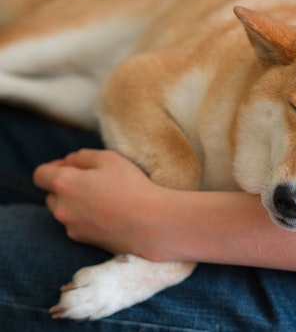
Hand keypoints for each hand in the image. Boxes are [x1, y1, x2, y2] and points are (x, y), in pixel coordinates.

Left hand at [33, 149, 165, 255]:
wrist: (152, 223)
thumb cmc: (132, 186)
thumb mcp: (109, 158)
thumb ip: (82, 157)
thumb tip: (69, 162)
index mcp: (63, 184)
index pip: (40, 174)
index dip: (54, 167)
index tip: (72, 166)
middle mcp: (61, 208)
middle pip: (51, 194)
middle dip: (65, 186)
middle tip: (93, 181)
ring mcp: (72, 227)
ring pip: (65, 211)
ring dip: (76, 203)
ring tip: (104, 198)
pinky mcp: (85, 241)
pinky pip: (78, 225)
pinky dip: (87, 218)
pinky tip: (110, 213)